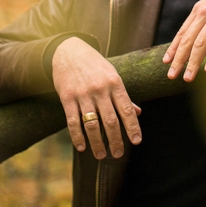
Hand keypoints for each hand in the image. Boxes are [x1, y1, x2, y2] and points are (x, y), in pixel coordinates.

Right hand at [52, 37, 141, 158]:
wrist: (69, 51)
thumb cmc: (95, 66)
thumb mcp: (112, 75)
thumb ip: (123, 96)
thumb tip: (138, 112)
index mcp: (115, 83)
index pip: (126, 109)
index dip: (133, 127)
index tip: (136, 141)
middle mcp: (100, 89)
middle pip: (110, 120)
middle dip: (115, 140)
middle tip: (118, 154)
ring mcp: (83, 94)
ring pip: (92, 124)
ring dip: (97, 142)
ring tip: (101, 155)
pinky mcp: (67, 97)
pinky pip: (73, 121)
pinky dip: (77, 136)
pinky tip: (82, 147)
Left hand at [163, 0, 205, 80]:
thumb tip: (200, 37)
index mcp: (199, 9)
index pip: (182, 32)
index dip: (173, 48)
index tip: (166, 62)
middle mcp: (204, 12)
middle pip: (187, 40)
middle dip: (178, 59)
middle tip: (172, 75)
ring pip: (200, 43)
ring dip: (193, 62)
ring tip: (188, 77)